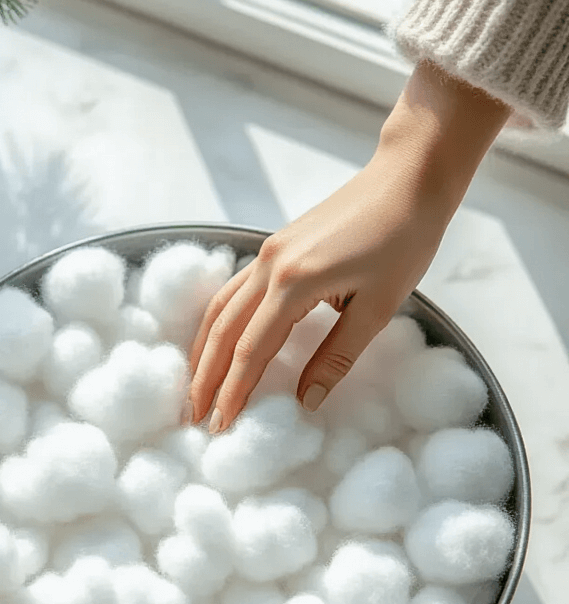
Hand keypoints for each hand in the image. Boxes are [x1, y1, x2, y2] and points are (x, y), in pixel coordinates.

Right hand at [188, 62, 510, 431]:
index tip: (222, 426)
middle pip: (222, 331)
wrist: (408, 177)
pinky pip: (234, 290)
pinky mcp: (276, 245)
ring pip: (220, 308)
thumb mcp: (378, 307)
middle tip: (194, 417)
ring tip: (197, 386)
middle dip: (205, 378)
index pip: (251, 351)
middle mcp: (269, 266)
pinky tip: (218, 340)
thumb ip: (336, 356)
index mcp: (294, 284)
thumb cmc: (404, 239)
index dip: (234, 393)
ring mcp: (268, 252)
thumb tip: (306, 401)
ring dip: (204, 350)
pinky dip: (219, 321)